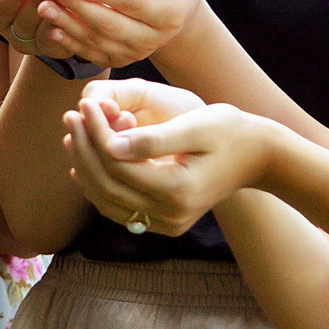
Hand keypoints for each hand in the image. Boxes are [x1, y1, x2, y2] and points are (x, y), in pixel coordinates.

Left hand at [0, 0, 201, 68]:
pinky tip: (51, 28)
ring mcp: (133, 54)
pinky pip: (91, 53)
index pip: (130, 3)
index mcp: (168, 16)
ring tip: (44, 5)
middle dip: (76, 6)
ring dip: (67, 23)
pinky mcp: (118, 60)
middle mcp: (150, 40)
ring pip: (96, 40)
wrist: (175, 14)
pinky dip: (70, 43)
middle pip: (108, 24)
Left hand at [59, 78, 270, 236]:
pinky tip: (84, 161)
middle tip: (72, 115)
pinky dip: (99, 185)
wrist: (256, 157)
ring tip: (74, 134)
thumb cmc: (229, 131)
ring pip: (107, 201)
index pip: (118, 164)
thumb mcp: (196, 126)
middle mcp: (171, 216)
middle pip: (107, 186)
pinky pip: (119, 208)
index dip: (96, 133)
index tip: (85, 104)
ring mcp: (167, 224)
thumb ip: (153, 139)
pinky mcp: (164, 223)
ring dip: (85, 168)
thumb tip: (110, 145)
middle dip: (84, 149)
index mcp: (178, 191)